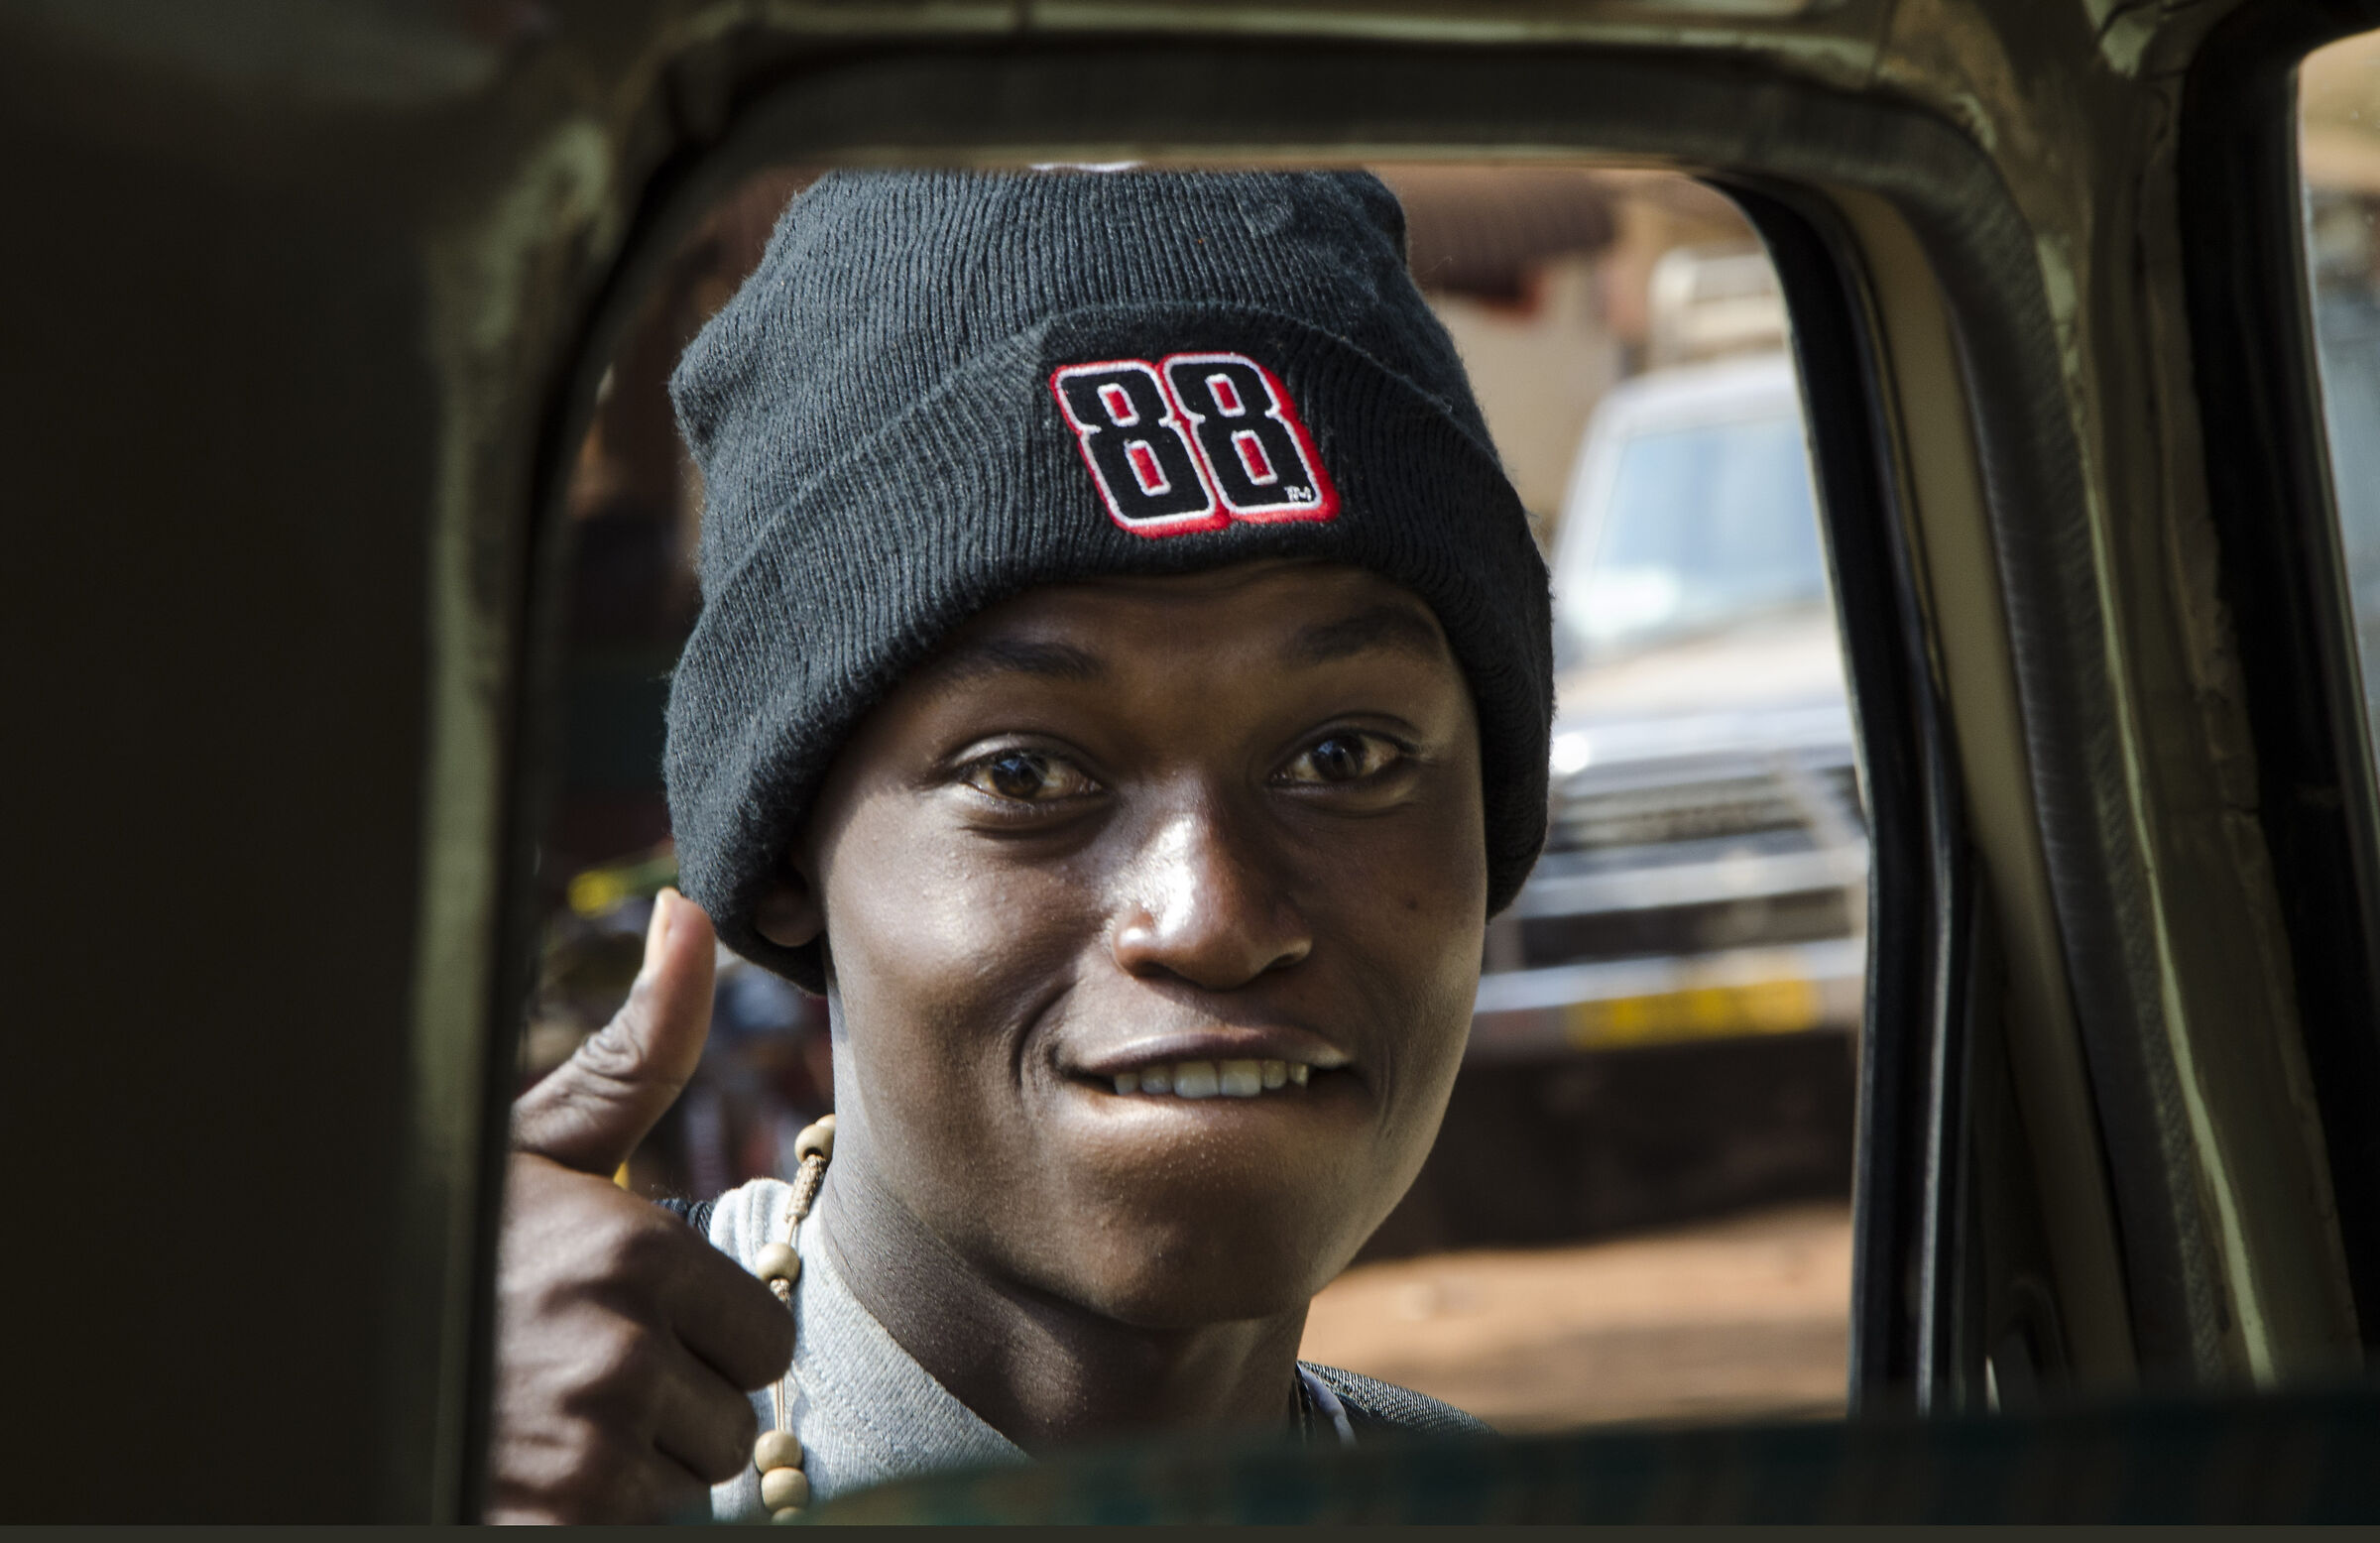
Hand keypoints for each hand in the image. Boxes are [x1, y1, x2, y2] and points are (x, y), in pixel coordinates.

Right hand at [486, 889, 794, 1523]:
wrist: (309, 1346)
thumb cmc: (446, 1238)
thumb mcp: (543, 1140)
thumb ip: (642, 1047)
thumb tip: (694, 911)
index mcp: (631, 1249)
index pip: (766, 1337)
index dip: (711, 1336)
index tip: (637, 1315)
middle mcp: (617, 1348)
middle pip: (736, 1414)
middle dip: (681, 1399)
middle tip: (588, 1364)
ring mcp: (583, 1445)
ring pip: (692, 1479)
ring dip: (640, 1461)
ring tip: (555, 1410)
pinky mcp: (554, 1521)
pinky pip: (639, 1527)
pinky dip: (597, 1510)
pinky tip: (534, 1463)